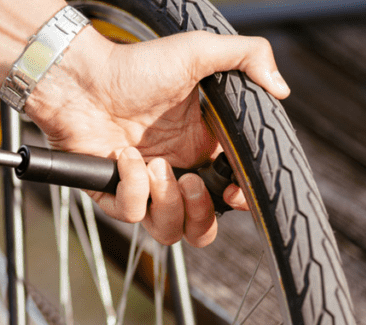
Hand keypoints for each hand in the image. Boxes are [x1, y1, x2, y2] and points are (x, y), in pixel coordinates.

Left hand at [24, 29, 289, 246]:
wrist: (82, 76)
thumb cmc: (136, 64)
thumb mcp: (199, 51)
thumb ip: (248, 58)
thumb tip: (283, 89)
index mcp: (202, 149)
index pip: (229, 195)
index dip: (238, 203)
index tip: (233, 193)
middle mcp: (175, 172)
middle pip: (200, 227)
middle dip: (201, 216)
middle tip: (190, 182)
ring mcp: (142, 186)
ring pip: (168, 231)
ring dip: (167, 204)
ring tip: (156, 166)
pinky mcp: (111, 193)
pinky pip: (130, 214)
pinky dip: (131, 187)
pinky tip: (125, 155)